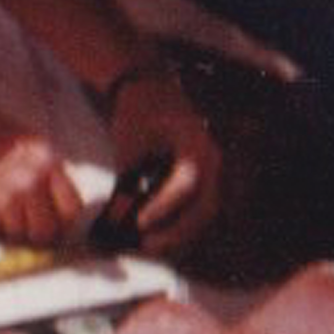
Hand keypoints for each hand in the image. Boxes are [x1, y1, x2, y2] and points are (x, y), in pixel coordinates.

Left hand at [106, 57, 220, 252]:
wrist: (151, 86)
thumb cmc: (139, 113)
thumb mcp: (130, 147)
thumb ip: (128, 185)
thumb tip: (116, 226)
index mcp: (198, 145)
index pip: (186, 185)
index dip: (163, 208)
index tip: (138, 224)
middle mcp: (215, 160)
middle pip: (206, 208)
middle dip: (177, 233)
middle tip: (146, 247)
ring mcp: (216, 170)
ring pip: (207, 213)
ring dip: (182, 234)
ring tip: (151, 246)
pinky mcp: (208, 177)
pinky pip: (202, 208)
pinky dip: (184, 225)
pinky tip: (160, 234)